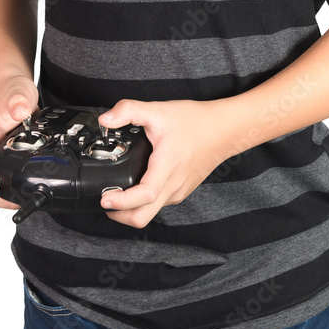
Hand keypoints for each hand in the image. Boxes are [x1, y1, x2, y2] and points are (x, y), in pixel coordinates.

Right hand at [0, 73, 38, 208]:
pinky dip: (16, 184)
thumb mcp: (18, 93)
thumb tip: (20, 111)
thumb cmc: (12, 90)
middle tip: (14, 200)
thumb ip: (18, 101)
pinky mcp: (12, 155)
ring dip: (5, 193)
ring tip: (22, 197)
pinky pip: (8, 175)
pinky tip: (29, 185)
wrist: (17, 88)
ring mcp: (0, 153)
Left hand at [97, 98, 231, 228]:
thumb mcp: (158, 110)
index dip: (121, 202)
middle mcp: (173, 186)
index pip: (143, 196)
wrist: (224, 129)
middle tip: (105, 202)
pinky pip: (160, 203)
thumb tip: (105, 119)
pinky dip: (144, 201)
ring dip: (131, 208)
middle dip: (120, 216)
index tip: (105, 198)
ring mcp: (178, 191)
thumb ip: (129, 110)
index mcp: (167, 167)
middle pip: (143, 217)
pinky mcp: (182, 190)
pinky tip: (137, 183)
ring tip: (117, 191)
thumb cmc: (195, 121)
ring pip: (151, 212)